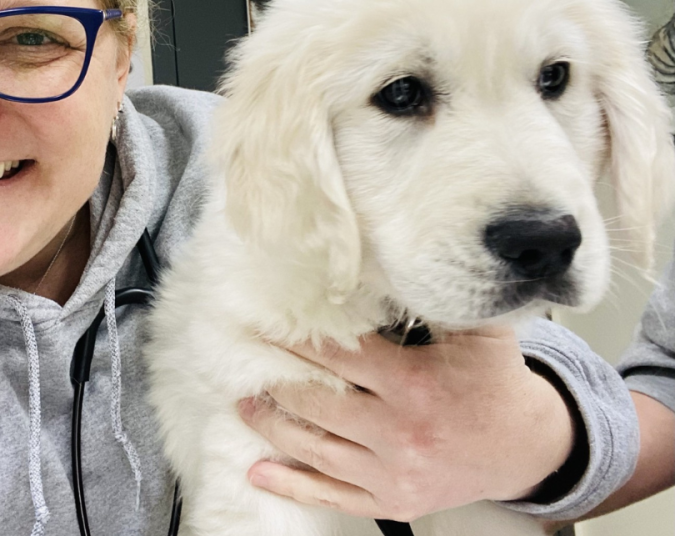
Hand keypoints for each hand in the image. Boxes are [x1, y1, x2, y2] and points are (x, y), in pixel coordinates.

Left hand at [238, 326, 575, 521]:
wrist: (526, 448)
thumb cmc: (495, 384)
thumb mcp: (479, 333)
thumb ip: (437, 302)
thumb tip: (392, 265)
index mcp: (413, 386)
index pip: (339, 358)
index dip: (297, 341)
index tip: (264, 326)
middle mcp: (399, 432)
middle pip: (317, 403)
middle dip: (275, 380)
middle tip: (242, 362)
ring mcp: (394, 473)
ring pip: (316, 450)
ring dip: (273, 427)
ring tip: (244, 404)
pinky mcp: (393, 502)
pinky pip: (333, 496)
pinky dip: (293, 485)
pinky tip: (260, 472)